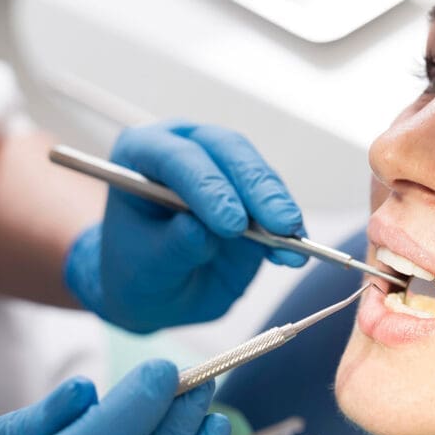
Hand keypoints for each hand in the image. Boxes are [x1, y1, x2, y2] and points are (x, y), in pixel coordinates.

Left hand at [64, 122, 307, 332]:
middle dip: (258, 189)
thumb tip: (201, 231)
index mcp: (143, 151)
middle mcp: (186, 147)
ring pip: (259, 173)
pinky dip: (288, 228)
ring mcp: (224, 167)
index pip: (178, 157)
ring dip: (279, 206)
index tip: (231, 223)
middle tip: (281, 224)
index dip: (207, 186)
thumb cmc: (138, 271)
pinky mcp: (253, 192)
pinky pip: (276, 203)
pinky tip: (296, 250)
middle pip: (228, 151)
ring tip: (294, 242)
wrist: (157, 287)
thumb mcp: (144, 269)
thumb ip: (171, 247)